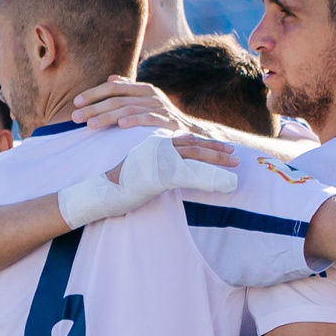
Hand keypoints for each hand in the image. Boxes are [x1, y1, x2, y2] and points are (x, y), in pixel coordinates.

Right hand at [61, 132, 239, 228]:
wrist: (101, 193)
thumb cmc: (115, 187)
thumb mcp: (138, 172)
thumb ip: (153, 167)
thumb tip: (164, 174)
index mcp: (154, 146)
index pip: (183, 141)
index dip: (203, 144)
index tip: (219, 147)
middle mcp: (158, 148)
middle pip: (193, 145)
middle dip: (215, 149)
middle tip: (234, 154)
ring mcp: (160, 160)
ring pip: (196, 157)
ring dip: (217, 161)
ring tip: (234, 166)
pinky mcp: (161, 174)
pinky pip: (192, 175)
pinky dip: (210, 178)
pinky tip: (223, 183)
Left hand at [71, 76, 200, 133]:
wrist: (191, 134)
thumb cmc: (161, 119)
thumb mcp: (145, 103)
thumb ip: (128, 91)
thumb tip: (111, 79)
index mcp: (142, 89)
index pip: (114, 87)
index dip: (94, 93)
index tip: (76, 102)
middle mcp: (150, 95)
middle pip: (117, 99)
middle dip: (94, 108)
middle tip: (75, 117)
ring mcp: (159, 108)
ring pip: (128, 109)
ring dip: (107, 117)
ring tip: (90, 125)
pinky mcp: (168, 122)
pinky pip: (148, 119)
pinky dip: (134, 121)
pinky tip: (121, 125)